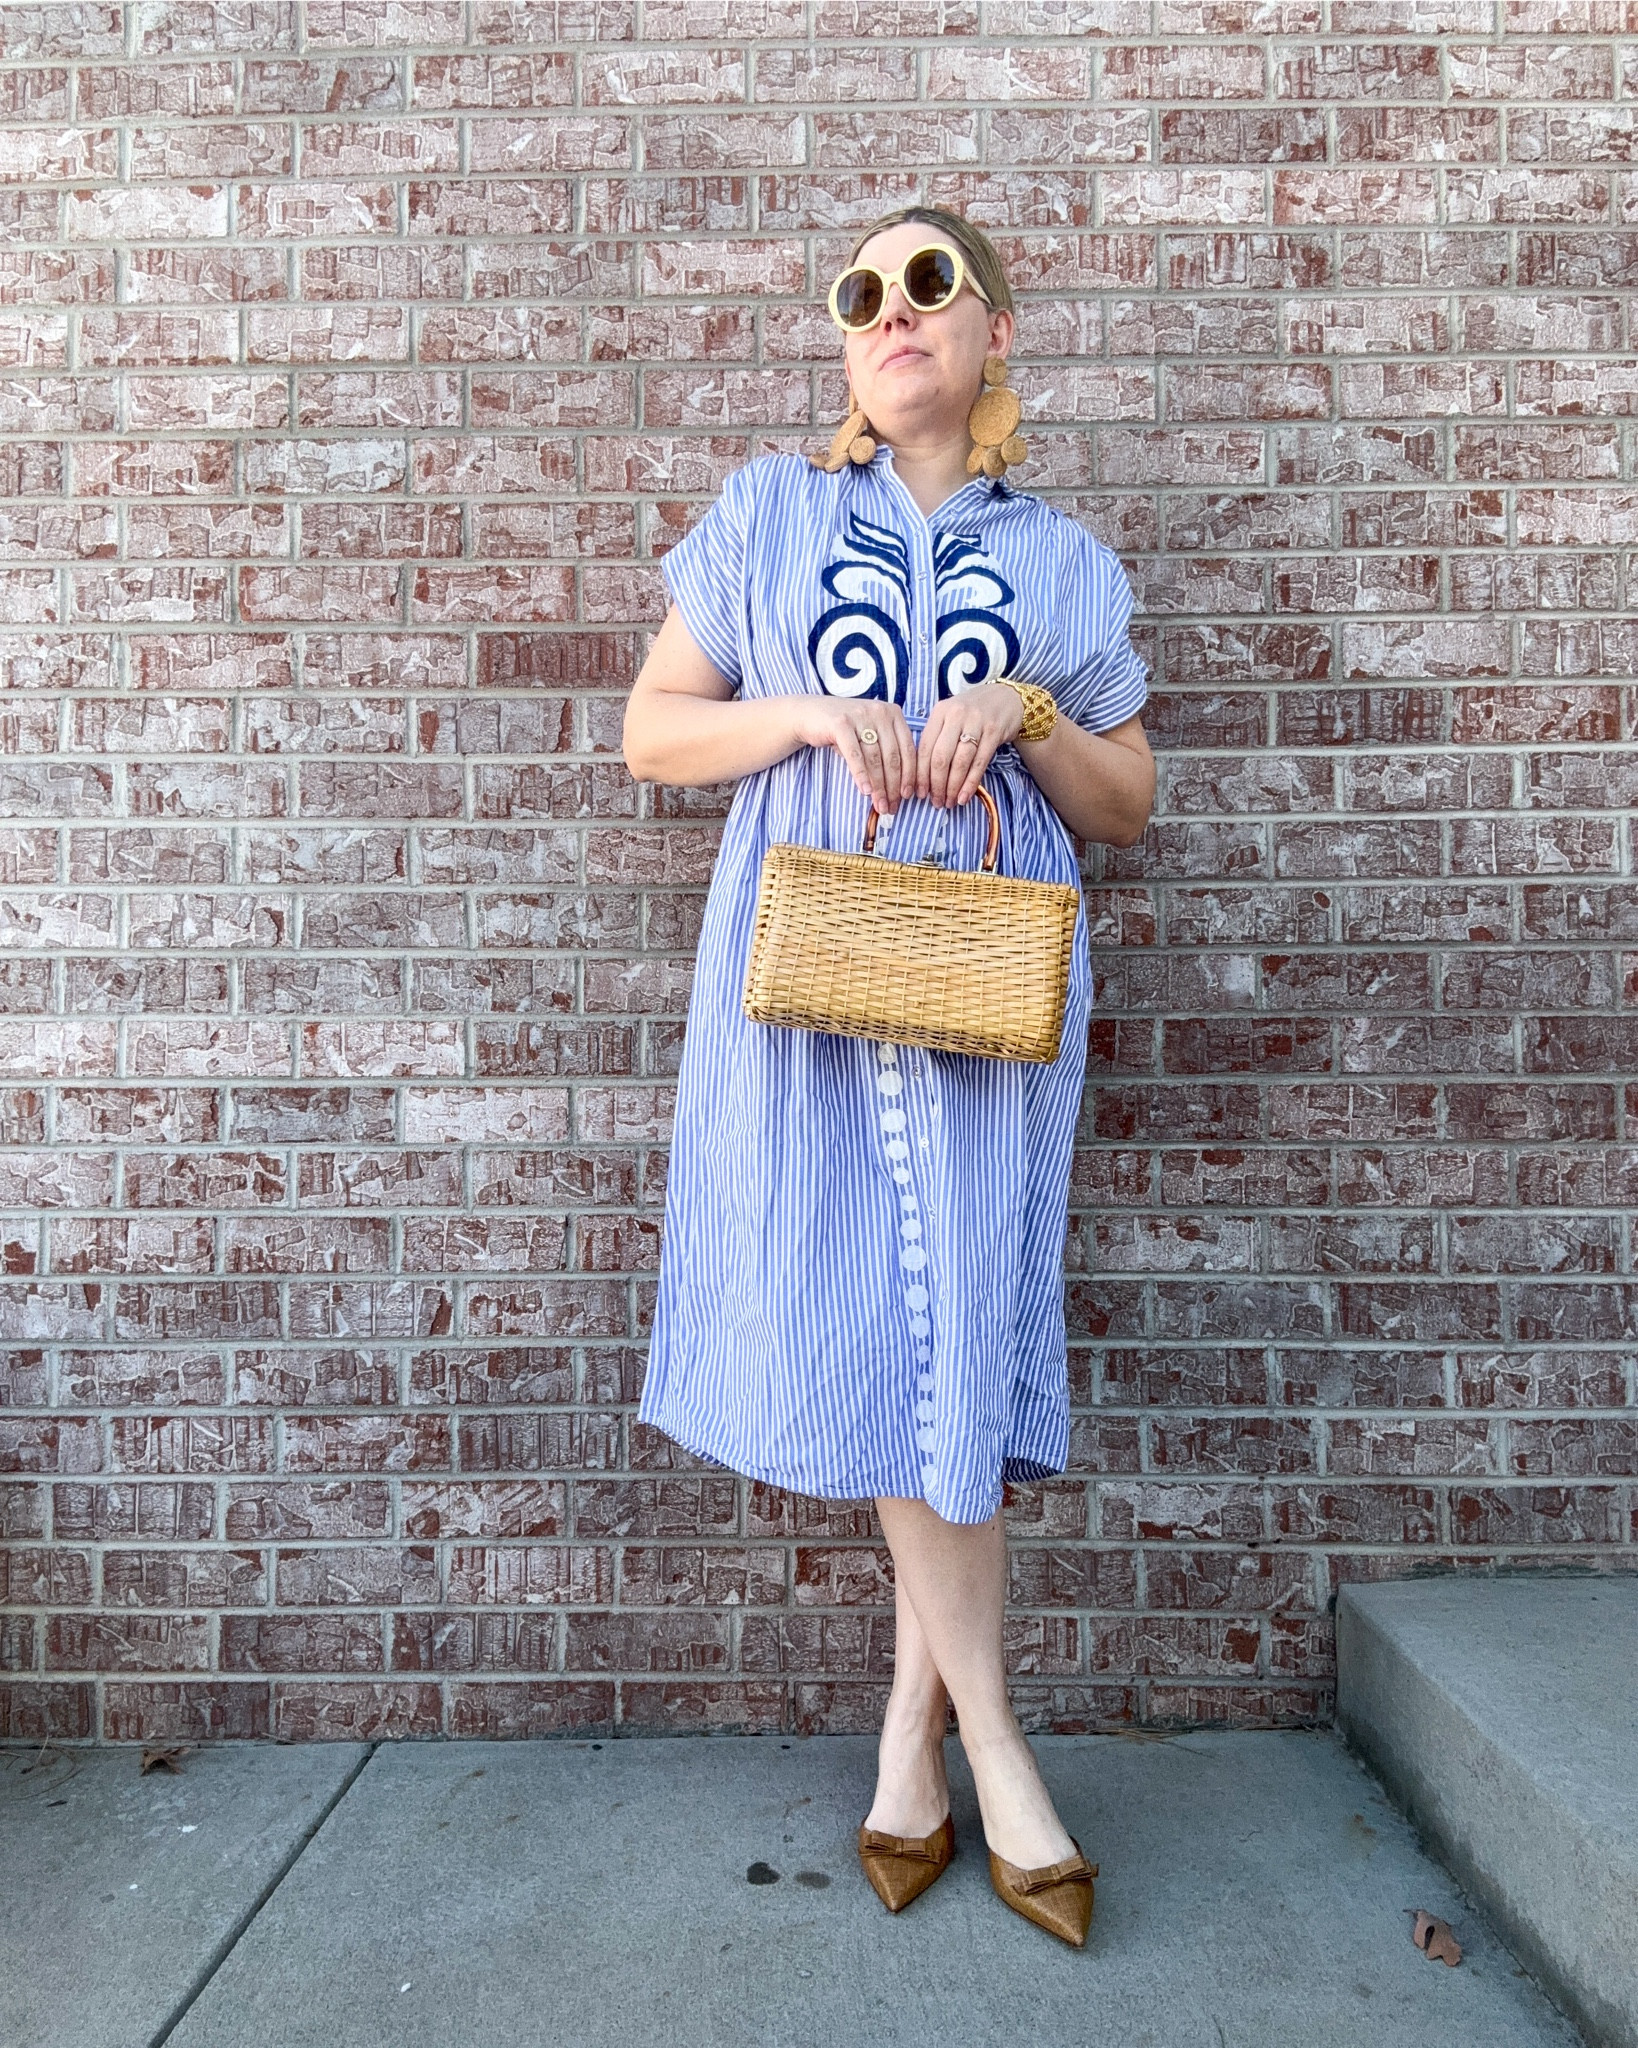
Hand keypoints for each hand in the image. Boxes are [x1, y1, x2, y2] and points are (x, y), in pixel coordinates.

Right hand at [789, 696, 915, 817]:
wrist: (810, 715)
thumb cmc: (846, 730)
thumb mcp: (871, 735)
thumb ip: (887, 753)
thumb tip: (899, 791)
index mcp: (893, 713)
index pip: (908, 749)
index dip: (909, 776)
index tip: (907, 796)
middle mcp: (880, 711)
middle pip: (892, 756)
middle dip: (893, 786)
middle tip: (892, 807)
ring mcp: (860, 715)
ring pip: (875, 758)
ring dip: (878, 786)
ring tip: (879, 804)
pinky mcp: (840, 723)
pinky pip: (854, 754)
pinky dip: (861, 775)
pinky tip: (865, 791)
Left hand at [914, 683, 1023, 808]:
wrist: (1006, 697)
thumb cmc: (973, 712)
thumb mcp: (950, 716)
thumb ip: (936, 737)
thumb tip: (922, 775)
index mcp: (940, 712)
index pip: (925, 747)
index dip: (920, 774)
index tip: (919, 793)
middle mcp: (956, 715)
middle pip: (940, 757)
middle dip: (936, 785)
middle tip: (936, 802)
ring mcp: (976, 722)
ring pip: (960, 762)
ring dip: (953, 787)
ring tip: (950, 802)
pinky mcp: (994, 732)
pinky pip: (979, 763)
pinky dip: (970, 783)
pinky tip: (964, 797)